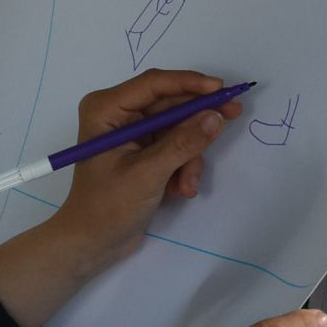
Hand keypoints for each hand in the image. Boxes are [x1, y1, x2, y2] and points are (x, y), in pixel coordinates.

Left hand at [0, 70, 239, 326]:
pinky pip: (175, 147)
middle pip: (170, 104)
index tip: (221, 88)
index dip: (190, 83)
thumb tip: (216, 116)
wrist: (92, 243)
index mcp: (106, 108)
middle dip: (196, 123)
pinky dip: (182, 166)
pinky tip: (179, 189)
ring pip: (178, 129)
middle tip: (234, 114)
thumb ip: (183, 143)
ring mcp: (132, 133)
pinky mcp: (144, 152)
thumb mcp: (148, 173)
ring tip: (187, 184)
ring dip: (189, 156)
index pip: (154, 84)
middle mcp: (118, 114)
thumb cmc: (109, 206)